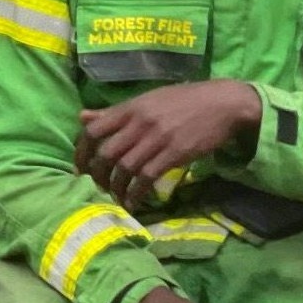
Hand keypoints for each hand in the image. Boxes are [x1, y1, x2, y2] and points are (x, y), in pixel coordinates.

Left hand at [76, 80, 260, 209]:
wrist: (222, 103)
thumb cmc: (184, 100)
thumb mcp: (147, 100)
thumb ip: (115, 112)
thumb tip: (82, 117)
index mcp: (131, 107)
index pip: (94, 129)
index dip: (81, 151)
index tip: (80, 168)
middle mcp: (140, 122)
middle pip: (106, 153)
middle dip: (97, 175)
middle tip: (98, 187)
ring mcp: (157, 138)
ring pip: (125, 168)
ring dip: (116, 188)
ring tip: (116, 196)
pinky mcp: (175, 153)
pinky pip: (147, 178)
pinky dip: (136, 194)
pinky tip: (133, 202)